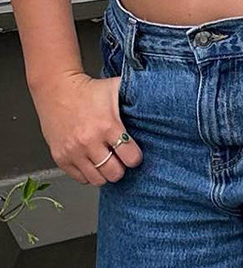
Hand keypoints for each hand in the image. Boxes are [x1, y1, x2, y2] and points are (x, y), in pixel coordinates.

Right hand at [29, 71, 142, 185]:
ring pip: (97, 180)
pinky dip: (88, 173)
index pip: (131, 157)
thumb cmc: (90, 89)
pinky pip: (80, 178)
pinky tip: (91, 160)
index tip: (133, 152)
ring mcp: (73, 151)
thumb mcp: (117, 88)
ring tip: (106, 159)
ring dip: (104, 172)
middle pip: (115, 173)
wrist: (58, 89)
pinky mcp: (60, 157)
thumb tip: (160, 100)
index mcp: (108, 125)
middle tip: (120, 158)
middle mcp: (89, 141)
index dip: (135, 156)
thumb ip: (136, 97)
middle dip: (121, 167)